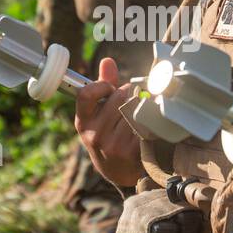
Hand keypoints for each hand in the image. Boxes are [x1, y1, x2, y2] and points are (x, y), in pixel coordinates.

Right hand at [73, 57, 144, 187]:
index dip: (101, 85)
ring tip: (138, 112)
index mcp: (83, 122)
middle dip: (128, 93)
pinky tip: (146, 124)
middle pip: (119, 97)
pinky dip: (149, 119)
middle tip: (130, 100)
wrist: (117, 171)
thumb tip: (107, 61)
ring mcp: (113, 144)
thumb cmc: (107, 135)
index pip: (86, 94)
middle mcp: (95, 134)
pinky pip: (145, 123)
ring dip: (141, 105)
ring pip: (134, 108)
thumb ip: (103, 87)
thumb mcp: (98, 115)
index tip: (109, 89)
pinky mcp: (132, 151)